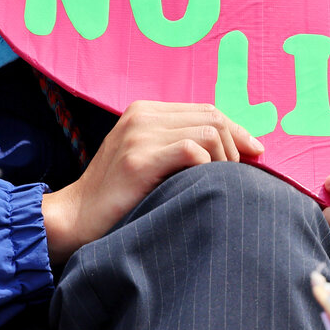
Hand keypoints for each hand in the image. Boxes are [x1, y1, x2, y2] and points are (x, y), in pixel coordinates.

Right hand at [40, 100, 262, 263]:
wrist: (74, 219)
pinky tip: (203, 185)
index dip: (237, 130)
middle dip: (238, 144)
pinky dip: (209, 166)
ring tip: (222, 183)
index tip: (255, 154)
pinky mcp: (138, 159)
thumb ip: (178, 145)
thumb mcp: (147, 159)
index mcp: (146, 111)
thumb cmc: (117, 197)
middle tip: (246, 172)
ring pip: (209, 131)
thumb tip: (237, 150)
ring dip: (226, 159)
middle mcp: (143, 116)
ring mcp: (139, 135)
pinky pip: (193, 150)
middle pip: (213, 117)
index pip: (207, 110)